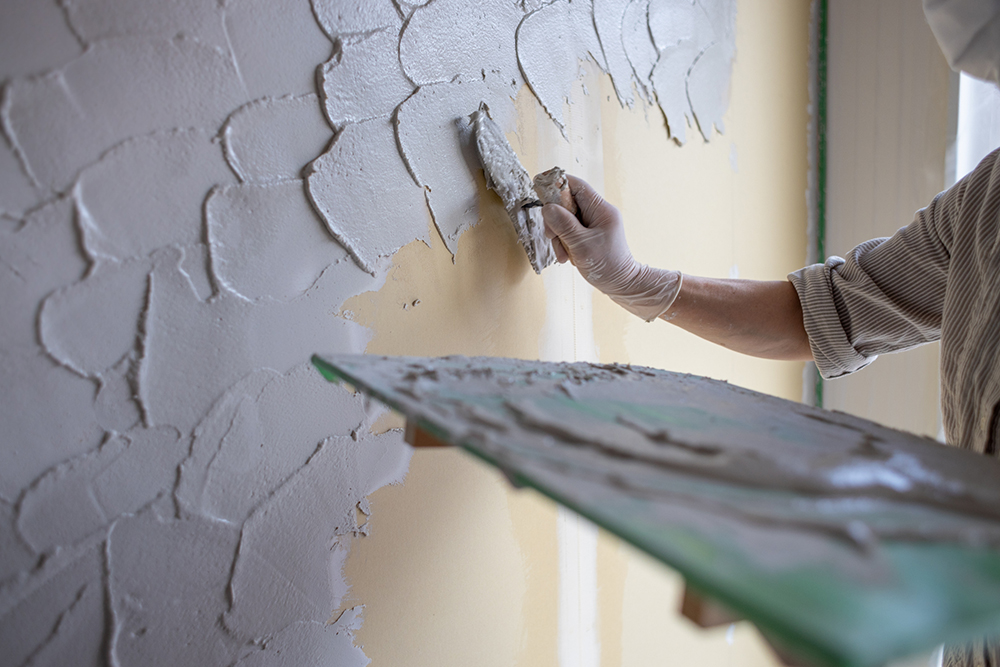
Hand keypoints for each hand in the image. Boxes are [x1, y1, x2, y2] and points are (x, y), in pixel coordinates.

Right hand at [542, 175, 680, 321]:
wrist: (622, 285)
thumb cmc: (608, 265)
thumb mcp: (582, 245)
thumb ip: (564, 224)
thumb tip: (547, 207)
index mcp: (601, 209)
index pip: (576, 185)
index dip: (556, 184)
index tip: (540, 189)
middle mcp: (598, 213)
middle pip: (566, 203)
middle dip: (555, 220)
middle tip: (552, 237)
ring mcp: (593, 224)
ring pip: (565, 219)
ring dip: (558, 236)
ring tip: (563, 254)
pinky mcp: (589, 234)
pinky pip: (569, 231)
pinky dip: (564, 243)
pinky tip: (568, 256)